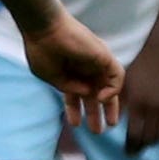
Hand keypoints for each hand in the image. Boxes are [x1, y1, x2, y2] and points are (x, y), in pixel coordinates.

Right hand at [23, 11, 125, 136]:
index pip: (77, 95)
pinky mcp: (104, 56)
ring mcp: (95, 62)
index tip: (75, 124)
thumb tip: (87, 94)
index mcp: (68, 73)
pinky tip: (101, 97)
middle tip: (99, 131)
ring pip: (109, 87)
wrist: (44, 29)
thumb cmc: (42, 50)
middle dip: (97, 112)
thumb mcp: (51, 77)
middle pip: (95, 94)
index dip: (76, 110)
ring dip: (110, 106)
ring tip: (110, 124)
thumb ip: (68, 88)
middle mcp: (83, 68)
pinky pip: (117, 76)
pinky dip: (113, 89)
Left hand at [120, 42, 158, 155]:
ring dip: (154, 141)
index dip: (131, 145)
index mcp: (138, 102)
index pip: (135, 132)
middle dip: (142, 146)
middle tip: (136, 152)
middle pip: (149, 137)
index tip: (127, 152)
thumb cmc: (138, 68)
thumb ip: (118, 102)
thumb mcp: (124, 83)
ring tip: (146, 144)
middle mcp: (153, 107)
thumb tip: (113, 122)